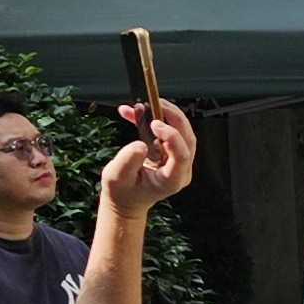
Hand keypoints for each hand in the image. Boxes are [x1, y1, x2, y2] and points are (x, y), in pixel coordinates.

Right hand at [98, 101, 194, 215]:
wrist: (126, 200)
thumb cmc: (122, 193)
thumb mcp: (116, 178)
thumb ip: (128, 161)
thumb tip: (140, 144)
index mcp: (171, 181)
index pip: (182, 155)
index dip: (171, 136)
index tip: (155, 123)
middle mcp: (180, 171)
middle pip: (187, 139)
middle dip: (173, 117)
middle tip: (156, 103)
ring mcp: (178, 162)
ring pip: (182, 133)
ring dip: (166, 115)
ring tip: (148, 103)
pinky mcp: (172, 154)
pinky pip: (170, 132)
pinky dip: (156, 119)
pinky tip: (138, 113)